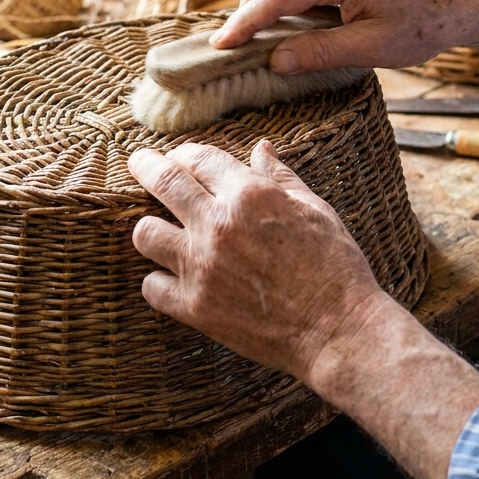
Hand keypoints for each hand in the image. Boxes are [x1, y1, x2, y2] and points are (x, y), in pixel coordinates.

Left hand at [127, 140, 388, 381]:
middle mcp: (219, 224)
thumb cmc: (336, 266)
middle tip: (138, 163)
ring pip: (145, 233)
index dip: (184, 154)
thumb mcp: (315, 210)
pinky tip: (172, 279)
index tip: (178, 157)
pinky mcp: (195, 308)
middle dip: (145, 165)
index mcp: (251, 194)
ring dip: (151, 228)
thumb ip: (280, 177)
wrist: (339, 331)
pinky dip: (159, 281)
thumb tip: (261, 148)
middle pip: (163, 182)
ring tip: (158, 231)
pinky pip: (152, 286)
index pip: (198, 158)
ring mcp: (203, 267)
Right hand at [209, 0, 466, 73]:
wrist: (459, 1)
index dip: (243, 22)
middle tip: (235, 46)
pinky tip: (285, 24)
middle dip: (246, 9)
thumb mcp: (371, 48)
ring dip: (263, 1)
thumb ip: (319, 53)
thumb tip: (273, 62)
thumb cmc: (423, 25)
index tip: (219, 45)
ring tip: (256, 38)